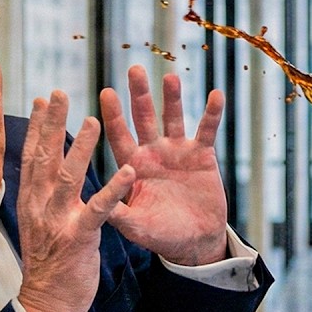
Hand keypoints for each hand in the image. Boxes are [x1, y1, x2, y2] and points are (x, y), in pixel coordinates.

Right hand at [17, 91, 134, 311]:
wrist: (47, 304)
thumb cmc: (48, 264)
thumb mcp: (38, 226)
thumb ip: (41, 198)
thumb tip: (41, 172)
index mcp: (30, 202)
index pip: (32, 157)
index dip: (36, 127)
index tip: (41, 100)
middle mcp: (40, 207)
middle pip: (45, 158)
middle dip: (51, 124)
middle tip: (58, 93)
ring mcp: (59, 221)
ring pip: (69, 177)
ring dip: (82, 147)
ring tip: (96, 120)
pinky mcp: (80, 238)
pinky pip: (99, 209)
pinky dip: (114, 188)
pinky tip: (129, 170)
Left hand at [99, 64, 227, 265]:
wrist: (195, 241)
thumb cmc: (161, 235)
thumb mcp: (137, 227)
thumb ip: (120, 214)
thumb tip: (96, 205)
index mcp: (132, 167)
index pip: (119, 136)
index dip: (113, 116)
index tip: (106, 92)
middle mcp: (152, 153)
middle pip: (144, 118)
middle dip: (139, 95)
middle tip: (134, 69)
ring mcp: (177, 152)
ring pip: (173, 118)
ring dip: (172, 98)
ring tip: (170, 77)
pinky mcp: (202, 156)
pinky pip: (207, 131)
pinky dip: (212, 114)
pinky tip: (216, 95)